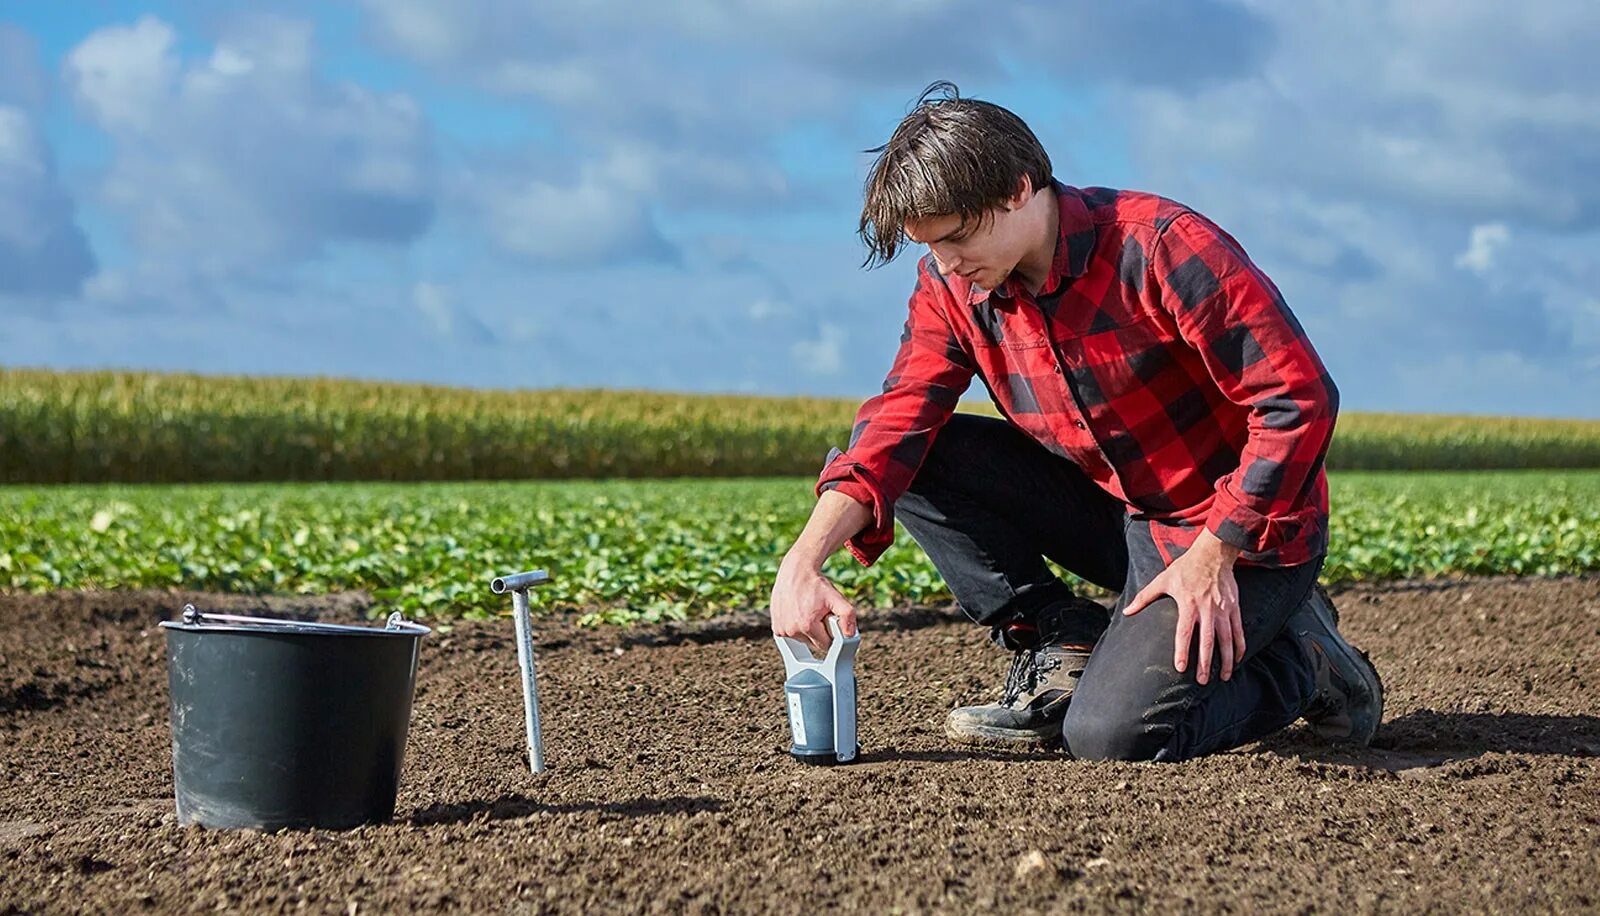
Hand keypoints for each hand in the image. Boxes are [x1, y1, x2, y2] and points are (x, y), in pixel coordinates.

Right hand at [770, 553, 859, 653]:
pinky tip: (798, 612)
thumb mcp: (837, 598)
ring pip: (802, 639)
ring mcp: (782, 630)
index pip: (826, 645)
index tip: (828, 619)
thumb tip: (849, 635)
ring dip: (807, 629)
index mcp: (807, 625)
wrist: (796, 571)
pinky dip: (797, 626)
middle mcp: (791, 630)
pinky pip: (792, 635)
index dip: (830, 633)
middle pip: (813, 642)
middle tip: (819, 612)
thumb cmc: (815, 584)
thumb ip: (848, 616)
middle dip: (819, 630)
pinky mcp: (776, 628)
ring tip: (808, 611)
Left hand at [1121, 530, 1242, 683]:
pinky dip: (1239, 646)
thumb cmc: (1185, 568)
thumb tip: (1127, 612)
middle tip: (1202, 681)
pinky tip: (1236, 659)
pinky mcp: (1234, 608)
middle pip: (1207, 641)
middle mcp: (1207, 610)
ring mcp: (1223, 610)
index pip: (1184, 633)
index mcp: (1188, 604)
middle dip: (1206, 663)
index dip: (1182, 651)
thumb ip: (1144, 598)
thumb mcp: (1162, 580)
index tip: (1181, 668)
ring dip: (1226, 660)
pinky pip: (1239, 631)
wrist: (1212, 554)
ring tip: (1223, 677)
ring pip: (1226, 640)